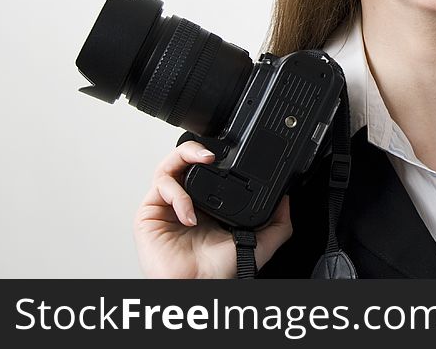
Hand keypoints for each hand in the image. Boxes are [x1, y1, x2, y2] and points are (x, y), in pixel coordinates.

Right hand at [133, 140, 292, 277]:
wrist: (201, 287)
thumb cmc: (221, 272)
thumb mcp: (259, 243)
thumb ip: (277, 223)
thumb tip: (286, 200)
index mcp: (207, 205)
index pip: (205, 169)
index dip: (214, 156)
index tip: (231, 152)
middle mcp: (185, 202)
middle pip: (182, 161)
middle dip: (195, 148)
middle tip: (212, 152)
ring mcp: (166, 206)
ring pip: (167, 166)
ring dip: (184, 158)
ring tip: (204, 161)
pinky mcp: (149, 214)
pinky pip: (159, 188)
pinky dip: (177, 194)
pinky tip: (190, 215)